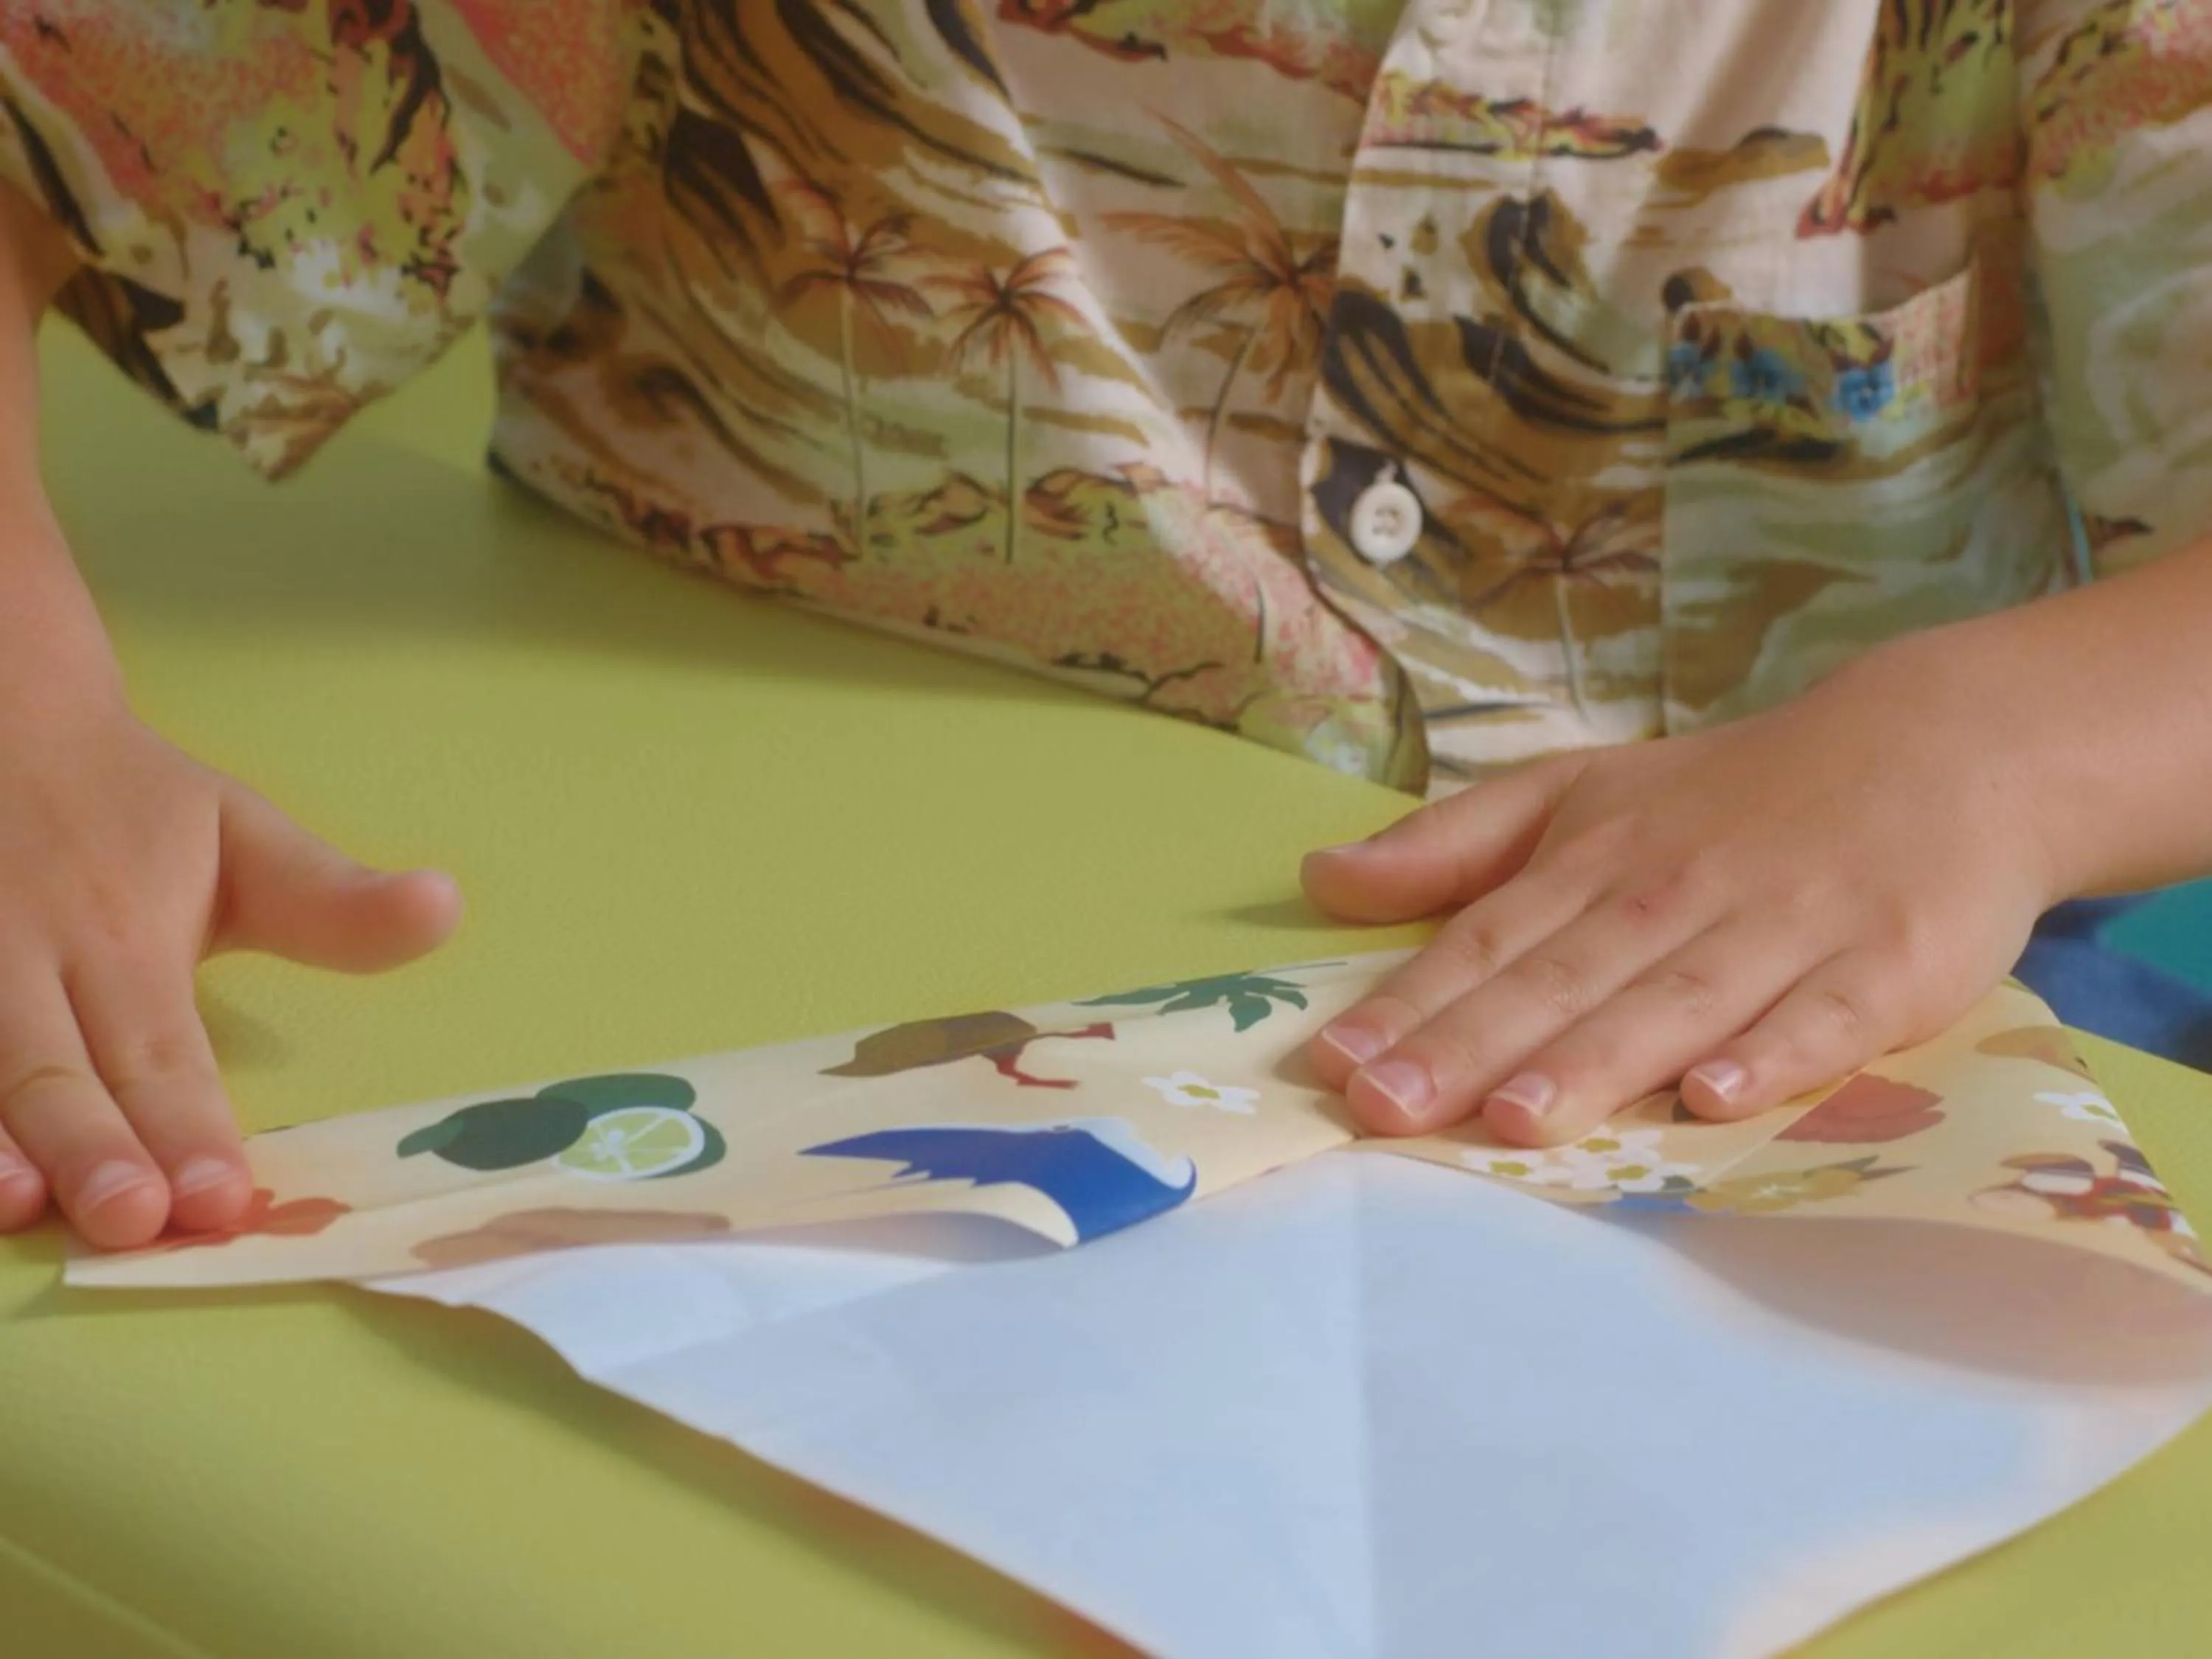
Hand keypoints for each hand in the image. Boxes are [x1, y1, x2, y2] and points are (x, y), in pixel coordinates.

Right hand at [0, 631, 460, 1249]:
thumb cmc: (130, 809)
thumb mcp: (239, 837)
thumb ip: (331, 900)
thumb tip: (446, 908)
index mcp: (120, 938)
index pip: (161, 1051)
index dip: (190, 1124)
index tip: (222, 1197)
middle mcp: (23, 962)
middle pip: (58, 1071)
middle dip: (95, 1150)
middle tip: (134, 1222)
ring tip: (22, 1207)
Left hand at [1300, 647, 2060, 1145]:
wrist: (1944, 748)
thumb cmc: (1735, 795)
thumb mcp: (1583, 792)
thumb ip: (1456, 846)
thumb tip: (1322, 881)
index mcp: (1599, 855)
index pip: (1490, 937)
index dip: (1412, 1000)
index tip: (1336, 1062)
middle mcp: (1678, 890)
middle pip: (1563, 977)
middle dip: (1471, 1046)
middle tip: (1387, 1109)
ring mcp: (1785, 926)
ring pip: (1675, 1000)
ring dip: (1596, 1059)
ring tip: (1516, 1118)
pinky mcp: (1887, 964)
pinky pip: (1824, 1018)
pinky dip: (1772, 1055)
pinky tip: (1714, 1098)